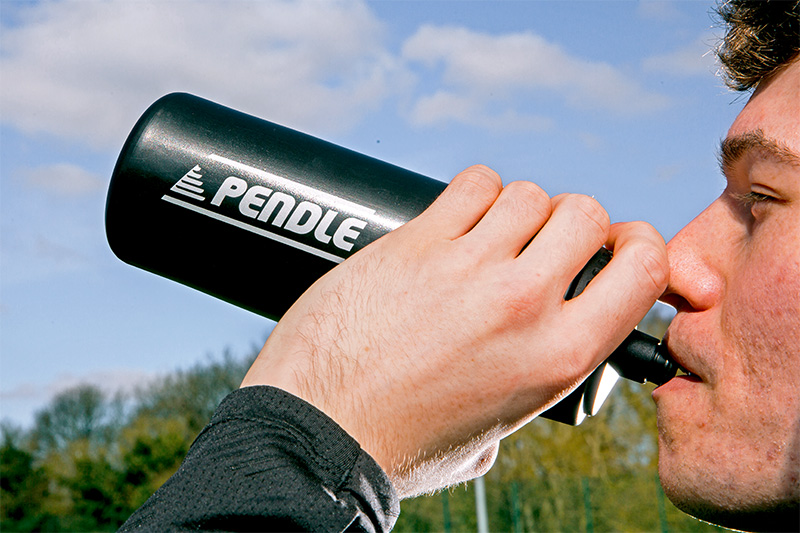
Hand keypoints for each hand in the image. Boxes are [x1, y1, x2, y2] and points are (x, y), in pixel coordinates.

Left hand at [241, 165, 667, 496]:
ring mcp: (467, 268)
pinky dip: (472, 194)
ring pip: (528, 193)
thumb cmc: (403, 441)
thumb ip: (532, 383)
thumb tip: (533, 355)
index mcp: (558, 357)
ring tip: (490, 238)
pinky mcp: (417, 242)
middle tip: (542, 244)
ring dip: (517, 210)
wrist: (320, 433)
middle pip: (586, 213)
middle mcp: (522, 305)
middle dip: (572, 223)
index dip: (637, 244)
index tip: (614, 246)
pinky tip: (457, 221)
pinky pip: (471, 184)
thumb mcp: (498, 428)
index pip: (643, 266)